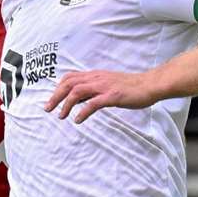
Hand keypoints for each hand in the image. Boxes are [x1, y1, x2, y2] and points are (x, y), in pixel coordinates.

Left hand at [45, 70, 161, 123]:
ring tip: (61, 116)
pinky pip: (93, 103)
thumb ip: (93, 89)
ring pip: (77, 92)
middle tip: (47, 109)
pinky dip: (82, 112)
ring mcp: (104, 86)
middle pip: (69, 83)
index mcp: (95, 75)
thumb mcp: (108, 84)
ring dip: (66, 104)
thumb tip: (79, 100)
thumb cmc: (130, 87)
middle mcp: (97, 78)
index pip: (70, 77)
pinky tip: (78, 120)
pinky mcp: (113, 96)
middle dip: (55, 96)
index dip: (58, 88)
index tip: (51, 100)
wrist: (150, 85)